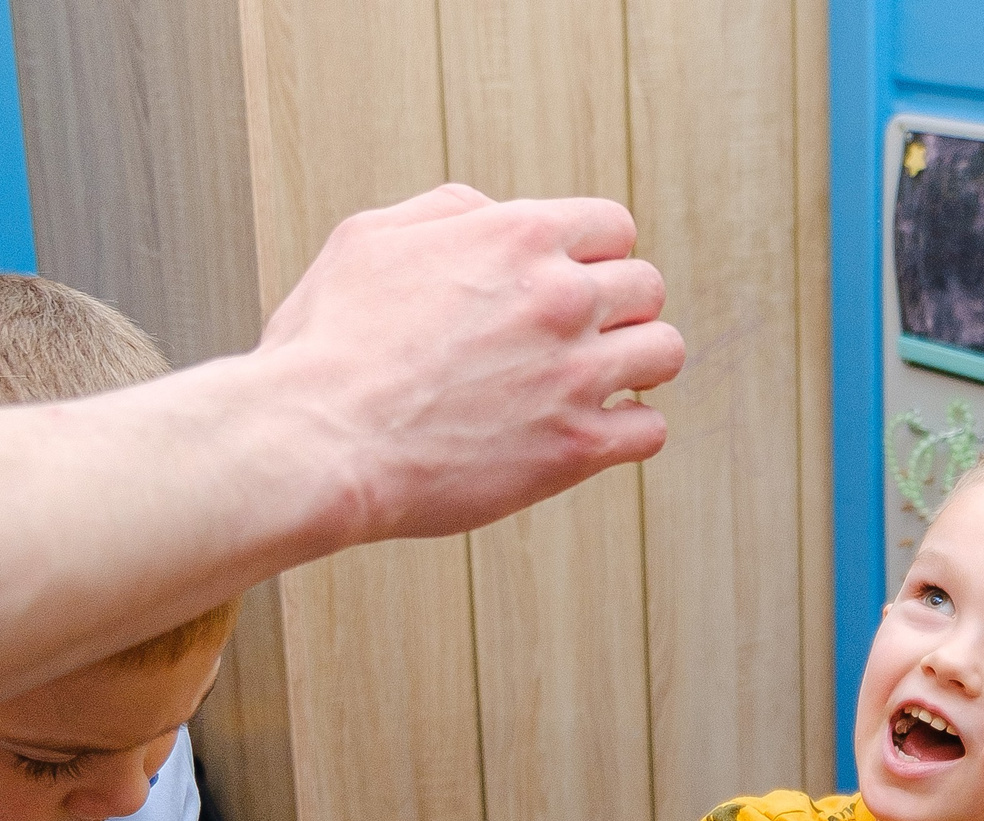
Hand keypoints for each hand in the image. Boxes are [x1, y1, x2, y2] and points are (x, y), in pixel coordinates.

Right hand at [257, 185, 685, 549]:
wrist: (317, 439)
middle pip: (647, 287)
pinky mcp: (578, 446)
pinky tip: (596, 431)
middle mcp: (560, 298)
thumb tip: (493, 211)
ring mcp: (575, 374)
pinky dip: (631, 430)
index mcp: (517, 237)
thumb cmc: (330, 344)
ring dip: (638, 364)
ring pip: (665, 352)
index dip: (595, 253)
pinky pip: (652, 429)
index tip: (572, 281)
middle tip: (582, 337)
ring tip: (600, 382)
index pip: (614, 225)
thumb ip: (447, 213)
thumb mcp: (370, 239)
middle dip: (619, 308)